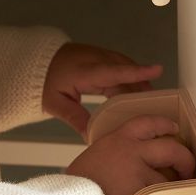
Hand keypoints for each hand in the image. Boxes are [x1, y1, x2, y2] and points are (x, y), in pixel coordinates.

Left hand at [42, 42, 162, 139]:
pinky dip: (130, 76)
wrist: (36, 61)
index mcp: (86, 71)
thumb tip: (92, 138)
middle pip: (126, 70)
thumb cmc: (45, 82)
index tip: (157, 69)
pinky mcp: (100, 57)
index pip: (115, 71)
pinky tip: (135, 91)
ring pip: (126, 66)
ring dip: (139, 80)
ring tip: (151, 100)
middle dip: (143, 84)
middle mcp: (96, 60)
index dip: (136, 72)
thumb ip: (75, 118)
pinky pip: (121, 65)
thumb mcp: (56, 104)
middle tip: (159, 103)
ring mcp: (99, 56)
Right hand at [66, 115, 195, 194]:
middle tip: (188, 169)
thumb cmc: (76, 187)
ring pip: (167, 180)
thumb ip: (113, 159)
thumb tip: (123, 170)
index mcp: (117, 140)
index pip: (147, 123)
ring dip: (171, 190)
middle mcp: (132, 152)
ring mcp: (139, 175)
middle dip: (185, 159)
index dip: (164, 124)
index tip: (174, 128)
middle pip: (172, 149)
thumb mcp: (93, 160)